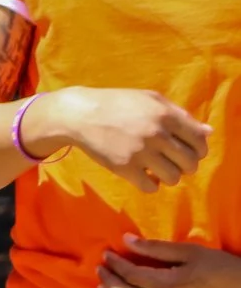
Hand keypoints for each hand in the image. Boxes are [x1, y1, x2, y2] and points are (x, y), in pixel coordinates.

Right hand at [30, 87, 208, 193]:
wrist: (79, 114)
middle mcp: (156, 134)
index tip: (187, 151)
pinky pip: (151, 187)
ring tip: (157, 169)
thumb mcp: (149, 100)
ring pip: (173, 178)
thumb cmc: (117, 104)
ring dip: (169, 176)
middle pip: (190, 163)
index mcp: (165, 115)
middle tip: (173, 162)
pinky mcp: (125, 168)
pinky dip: (151, 184)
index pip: (199, 142)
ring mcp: (140, 152)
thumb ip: (180, 115)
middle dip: (185, 166)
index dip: (198, 150)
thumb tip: (208, 132)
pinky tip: (143, 175)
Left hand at [100, 236, 240, 287]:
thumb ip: (156, 249)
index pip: (131, 275)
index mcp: (169, 286)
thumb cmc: (222, 268)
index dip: (115, 264)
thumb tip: (126, 240)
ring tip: (103, 287)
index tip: (105, 254)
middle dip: (109, 281)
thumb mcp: (191, 252)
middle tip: (100, 269)